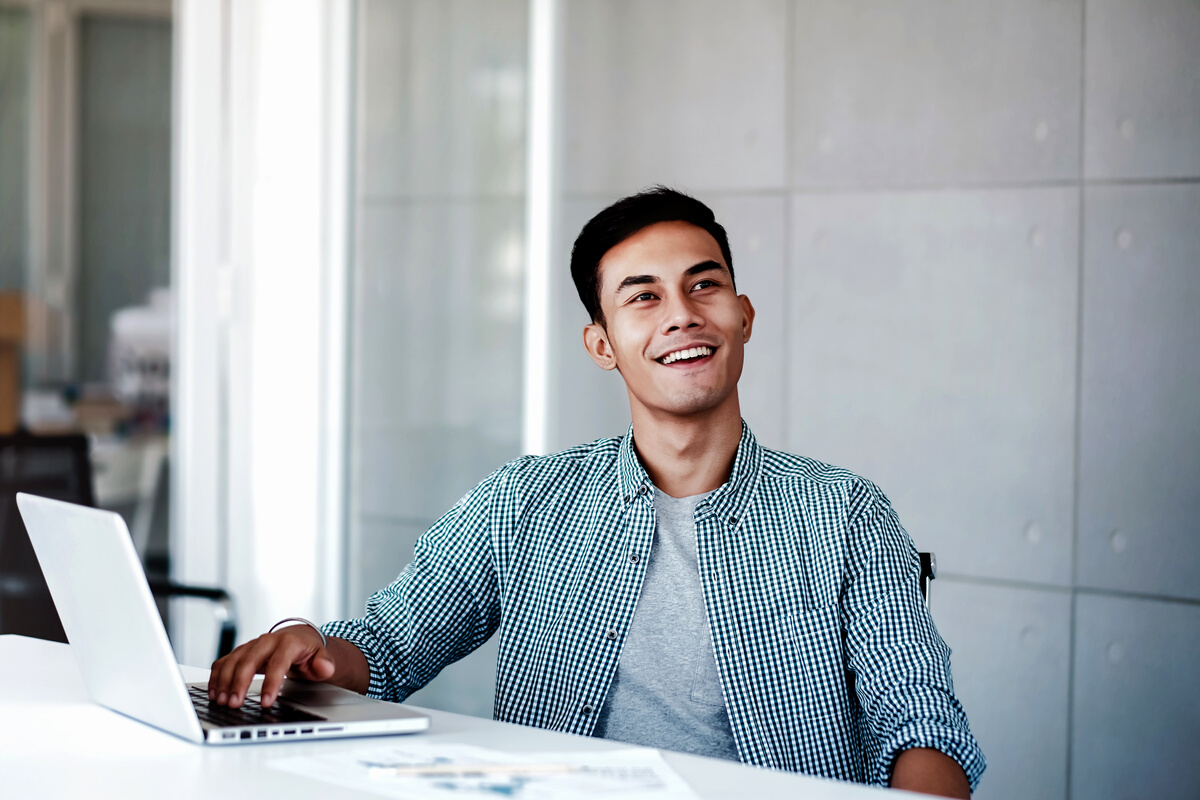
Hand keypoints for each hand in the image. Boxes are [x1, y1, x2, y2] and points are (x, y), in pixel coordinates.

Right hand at [208, 625, 334, 707]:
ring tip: (221, 701)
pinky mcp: (242, 652)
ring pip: (233, 660)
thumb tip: (324, 667)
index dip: (271, 683)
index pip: (278, 662)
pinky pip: (225, 661)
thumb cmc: (310, 651)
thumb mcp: (323, 657)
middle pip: (249, 660)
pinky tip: (214, 692)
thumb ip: (325, 664)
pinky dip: (216, 676)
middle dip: (239, 683)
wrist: (301, 638)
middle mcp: (268, 641)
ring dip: (224, 681)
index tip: (266, 702)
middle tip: (235, 704)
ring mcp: (253, 646)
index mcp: (289, 642)